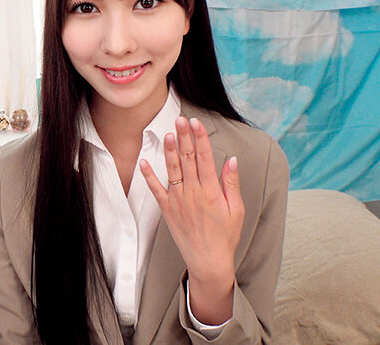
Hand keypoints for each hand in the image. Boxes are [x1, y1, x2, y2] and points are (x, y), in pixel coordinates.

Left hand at [139, 116, 243, 324]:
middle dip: (184, 137)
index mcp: (211, 190)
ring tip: (168, 133)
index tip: (196, 122)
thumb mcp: (236, 209)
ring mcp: (178, 200)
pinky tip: (143, 161)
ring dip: (169, 150)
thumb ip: (231, 183)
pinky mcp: (167, 209)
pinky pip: (156, 189)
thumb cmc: (225, 235)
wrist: (208, 260)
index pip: (205, 157)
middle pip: (187, 158)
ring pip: (172, 170)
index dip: (200, 137)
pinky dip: (149, 175)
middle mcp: (193, 192)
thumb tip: (231, 159)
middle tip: (180, 119)